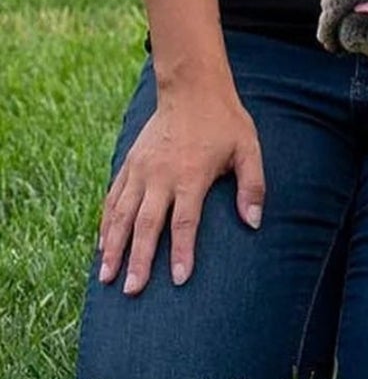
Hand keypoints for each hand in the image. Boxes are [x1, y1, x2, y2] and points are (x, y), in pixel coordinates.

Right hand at [97, 81, 263, 294]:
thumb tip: (254, 222)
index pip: (185, 222)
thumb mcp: (248, 148)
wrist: (191, 88)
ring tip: (107, 278)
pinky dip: (106, 223)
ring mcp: (141, 170)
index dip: (183, 252)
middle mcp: (160, 176)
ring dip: (114, 248)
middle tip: (132, 290)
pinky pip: (113, 198)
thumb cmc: (225, 121)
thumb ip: (252, 185)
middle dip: (139, 259)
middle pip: (147, 225)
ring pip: (122, 215)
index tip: (180, 280)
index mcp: (191, 175)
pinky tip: (102, 246)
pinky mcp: (129, 163)